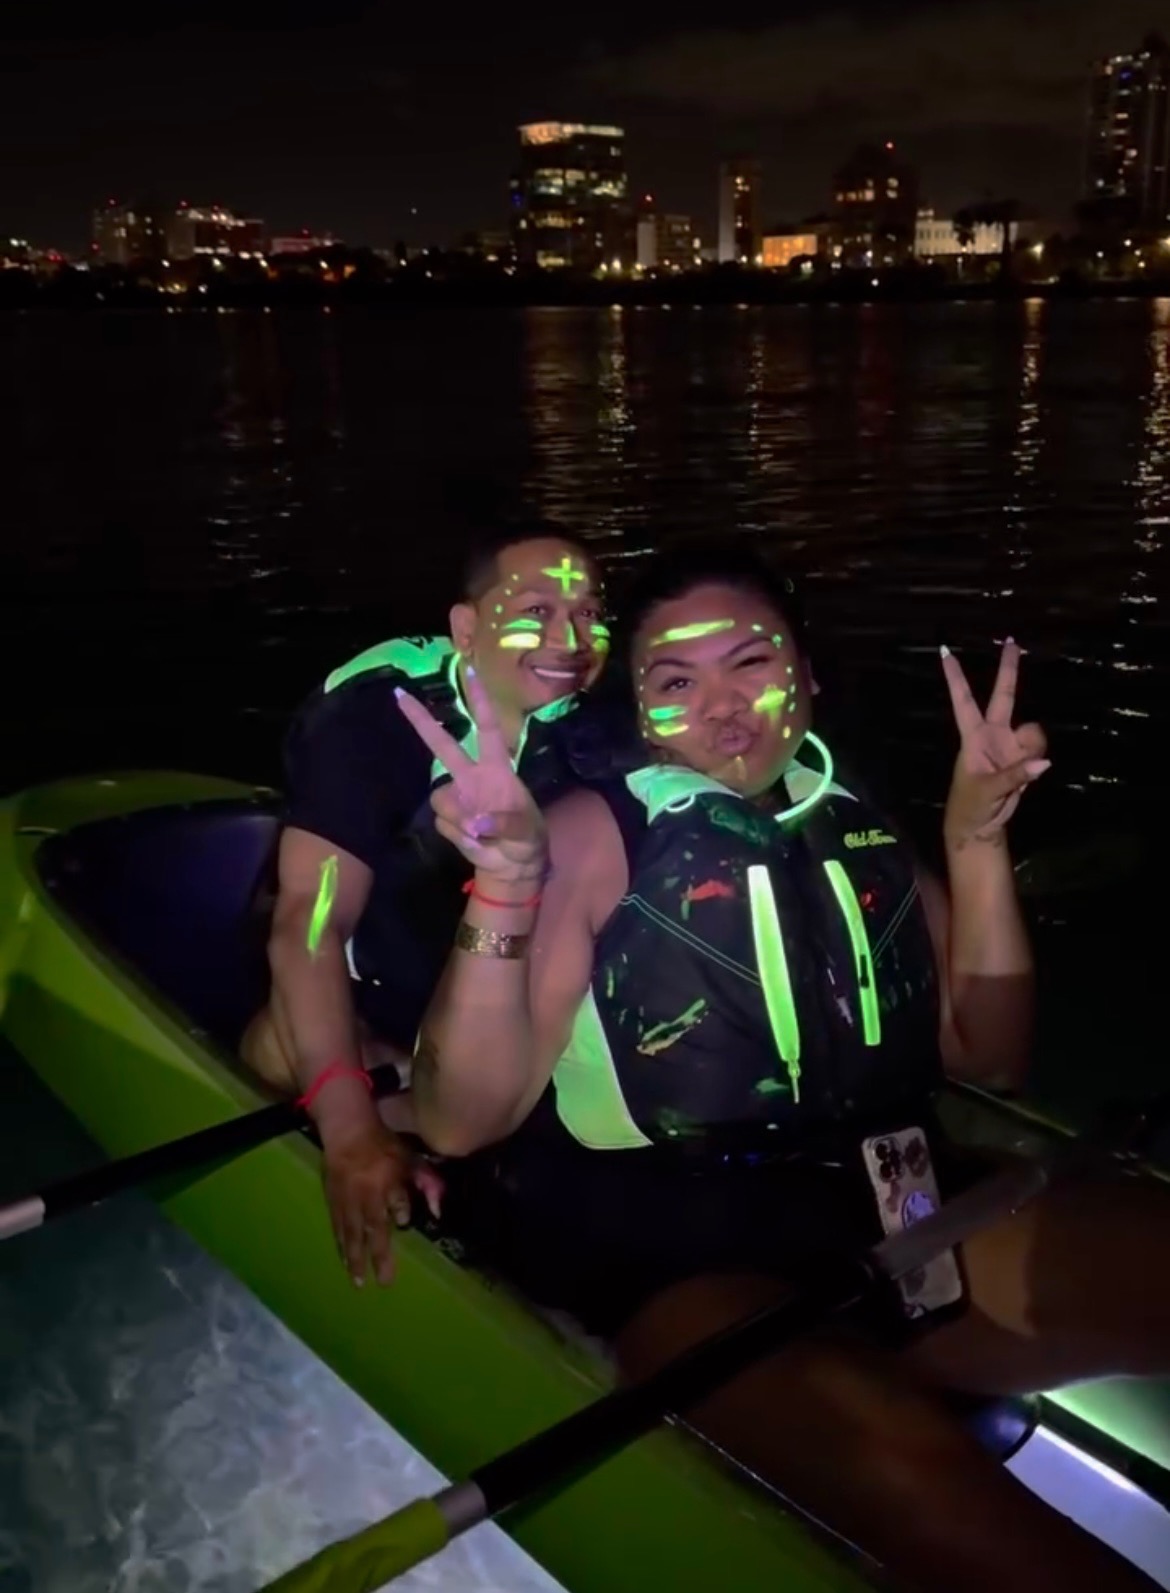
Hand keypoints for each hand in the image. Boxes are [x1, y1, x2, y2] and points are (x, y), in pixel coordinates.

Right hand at [320, 1117, 442, 1286]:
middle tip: (384, 1282)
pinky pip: (337, 1226)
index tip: (403, 1223)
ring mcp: (345, 1198)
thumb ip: (426, 1182)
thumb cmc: (383, 1144)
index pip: (395, 1199)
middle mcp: (364, 1192)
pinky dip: (341, 1245)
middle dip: (378, 1256)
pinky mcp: (331, 1200)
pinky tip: (344, 1259)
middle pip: (371, 1228)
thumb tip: (437, 1211)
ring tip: (358, 1281)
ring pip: (350, 1233)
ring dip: (355, 1258)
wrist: (346, 1130)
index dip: (400, 1210)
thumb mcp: (409, 1158)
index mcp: (385, 1179)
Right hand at [395, 665, 546, 881]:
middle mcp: (472, 777)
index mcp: (496, 768)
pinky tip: (477, 842)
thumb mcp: (527, 832)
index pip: (488, 726)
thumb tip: (477, 822)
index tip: (470, 669)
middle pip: (442, 744)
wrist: (513, 867)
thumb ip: (505, 824)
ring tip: (486, 836)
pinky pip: (443, 822)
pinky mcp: (447, 819)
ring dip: (461, 820)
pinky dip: (460, 836)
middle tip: (401, 695)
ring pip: (441, 798)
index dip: (480, 699)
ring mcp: (457, 798)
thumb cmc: (527, 839)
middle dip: (421, 721)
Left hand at [940, 639, 1050, 846]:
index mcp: (973, 736)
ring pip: (1032, 730)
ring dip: (1033, 746)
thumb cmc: (970, 805)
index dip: (956, 677)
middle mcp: (993, 734)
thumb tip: (1043, 763)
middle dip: (1009, 670)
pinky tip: (1032, 773)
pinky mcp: (1025, 759)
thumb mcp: (986, 790)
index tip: (945, 651)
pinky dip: (1039, 761)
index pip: (963, 700)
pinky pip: (1040, 751)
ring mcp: (1011, 745)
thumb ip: (1015, 775)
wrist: (981, 827)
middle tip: (1012, 641)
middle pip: (1003, 696)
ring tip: (1023, 770)